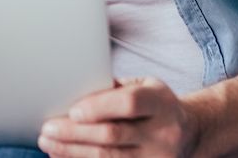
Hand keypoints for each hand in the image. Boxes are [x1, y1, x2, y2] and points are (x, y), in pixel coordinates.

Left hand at [38, 78, 196, 157]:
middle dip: (75, 133)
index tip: (72, 111)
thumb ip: (113, 89)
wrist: (190, 133)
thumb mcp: (143, 86)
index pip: (129, 104)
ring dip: (73, 151)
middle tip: (47, 129)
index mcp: (161, 102)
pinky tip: (63, 156)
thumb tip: (72, 93)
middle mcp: (164, 132)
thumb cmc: (155, 105)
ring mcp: (158, 157)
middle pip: (114, 135)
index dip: (99, 108)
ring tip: (48, 143)